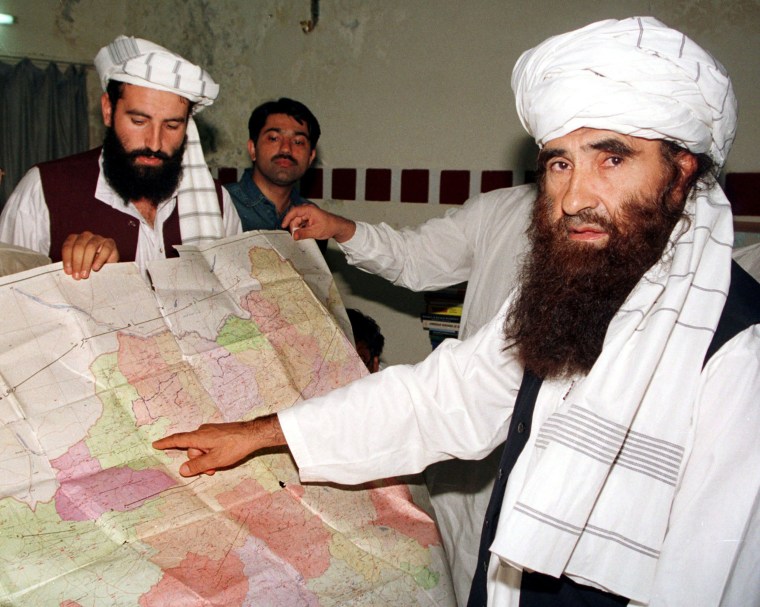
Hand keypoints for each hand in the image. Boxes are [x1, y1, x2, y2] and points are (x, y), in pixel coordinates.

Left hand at [61, 231, 118, 278]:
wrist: (107, 267)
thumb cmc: (90, 265)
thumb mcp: (79, 265)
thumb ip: (73, 266)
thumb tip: (69, 272)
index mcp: (75, 239)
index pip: (68, 246)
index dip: (67, 259)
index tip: (68, 272)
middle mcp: (86, 236)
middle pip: (79, 247)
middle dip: (77, 262)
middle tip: (77, 276)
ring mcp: (98, 238)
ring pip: (91, 247)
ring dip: (86, 262)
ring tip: (85, 274)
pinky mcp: (110, 243)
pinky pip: (105, 249)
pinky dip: (99, 260)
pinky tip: (95, 268)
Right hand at [152, 415, 285, 476]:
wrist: (253, 434)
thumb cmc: (235, 446)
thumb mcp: (215, 460)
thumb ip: (197, 466)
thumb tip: (182, 470)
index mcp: (199, 437)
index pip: (178, 440)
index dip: (166, 443)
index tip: (155, 444)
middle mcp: (203, 432)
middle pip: (192, 450)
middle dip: (198, 461)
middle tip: (211, 470)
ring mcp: (211, 432)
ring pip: (201, 449)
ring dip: (207, 459)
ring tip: (220, 464)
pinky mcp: (218, 433)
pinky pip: (209, 445)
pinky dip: (212, 454)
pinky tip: (223, 458)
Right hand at [282, 205, 355, 242]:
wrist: (338, 227)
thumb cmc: (330, 226)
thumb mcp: (315, 232)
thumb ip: (303, 234)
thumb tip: (294, 236)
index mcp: (309, 209)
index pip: (294, 211)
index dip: (287, 218)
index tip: (283, 225)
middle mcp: (308, 210)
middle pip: (295, 217)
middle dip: (294, 226)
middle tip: (295, 236)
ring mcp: (308, 214)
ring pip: (298, 221)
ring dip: (298, 228)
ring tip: (302, 235)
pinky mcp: (309, 219)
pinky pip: (301, 223)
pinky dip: (301, 229)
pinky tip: (303, 234)